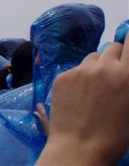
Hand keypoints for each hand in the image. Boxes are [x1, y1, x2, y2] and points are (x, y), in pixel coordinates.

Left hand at [37, 42, 128, 164]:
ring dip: (98, 65)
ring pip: (93, 57)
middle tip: (115, 71)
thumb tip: (123, 72)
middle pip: (112, 48)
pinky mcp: (63, 76)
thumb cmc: (115, 135)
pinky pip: (76, 70)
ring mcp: (80, 70)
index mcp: (126, 75)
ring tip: (97, 86)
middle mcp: (104, 67)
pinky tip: (80, 96)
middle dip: (116, 56)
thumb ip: (127, 82)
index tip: (128, 40)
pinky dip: (80, 77)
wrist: (80, 146)